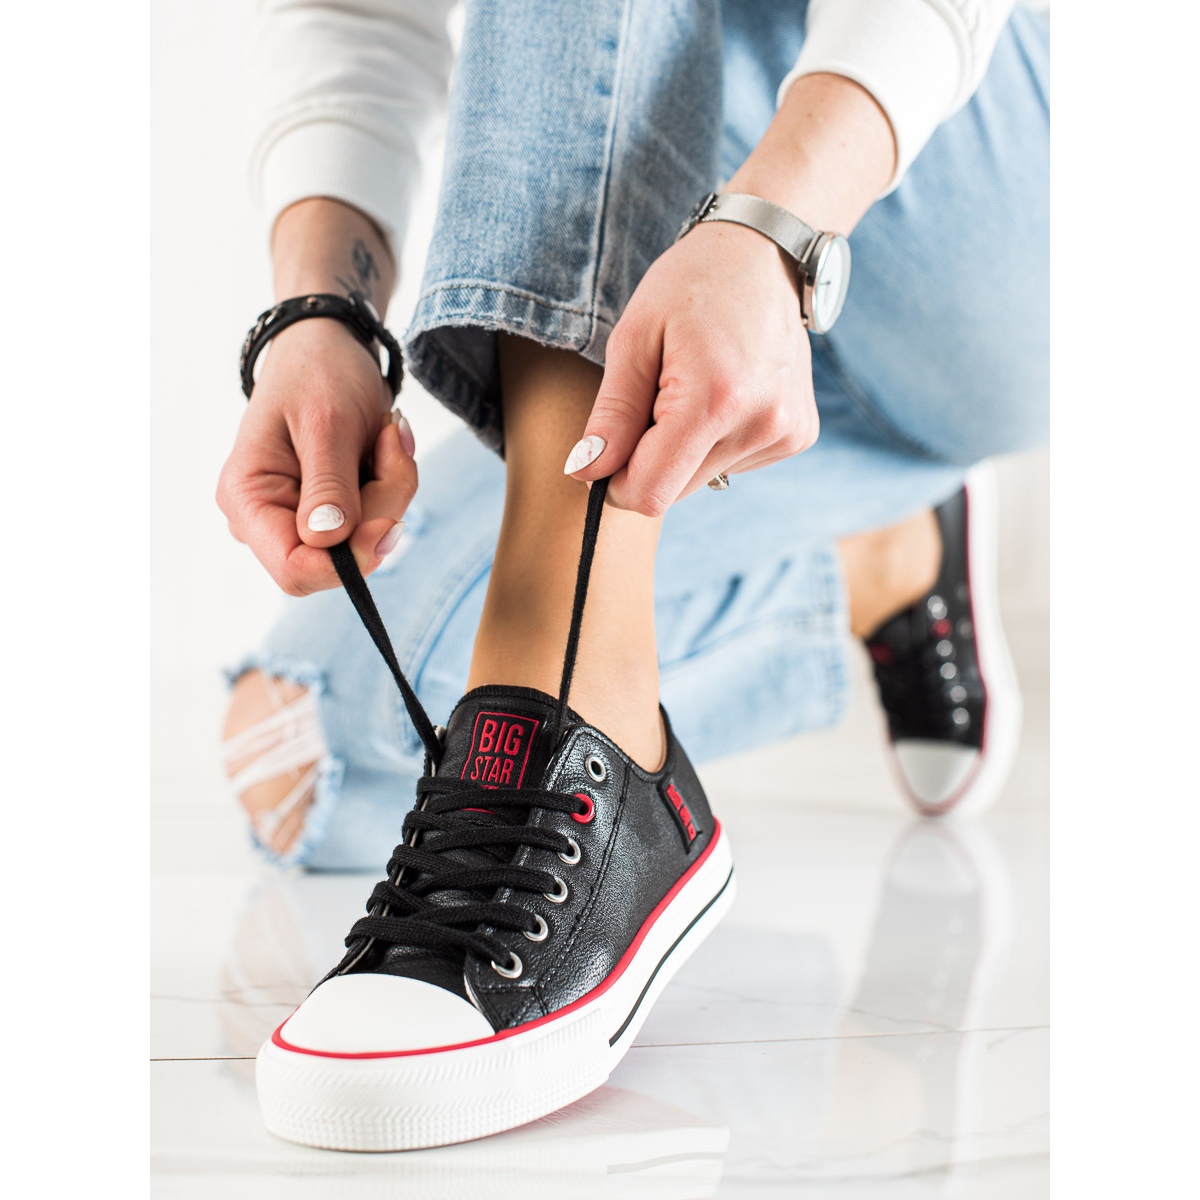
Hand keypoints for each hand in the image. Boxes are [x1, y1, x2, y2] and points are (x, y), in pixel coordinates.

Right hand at [217, 318, 416, 594]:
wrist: (328, 345)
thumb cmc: (318, 372)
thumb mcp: (326, 421)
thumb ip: (328, 484)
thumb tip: (327, 541)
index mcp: (248, 500)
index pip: (295, 570)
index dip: (346, 561)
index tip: (388, 524)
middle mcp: (267, 519)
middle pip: (340, 557)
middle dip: (381, 508)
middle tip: (393, 445)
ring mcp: (299, 517)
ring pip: (366, 539)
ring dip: (392, 489)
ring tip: (386, 434)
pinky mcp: (331, 511)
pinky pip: (376, 520)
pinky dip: (392, 485)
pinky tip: (383, 445)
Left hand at [564, 220, 817, 514]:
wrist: (763, 254)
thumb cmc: (690, 285)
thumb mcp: (634, 338)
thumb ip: (612, 414)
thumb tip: (586, 472)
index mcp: (716, 399)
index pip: (651, 492)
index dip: (615, 482)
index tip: (606, 451)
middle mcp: (761, 424)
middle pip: (675, 491)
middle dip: (649, 459)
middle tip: (654, 397)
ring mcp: (785, 432)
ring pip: (702, 480)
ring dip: (682, 448)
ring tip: (694, 385)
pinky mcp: (797, 435)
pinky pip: (731, 465)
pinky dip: (713, 441)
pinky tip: (723, 392)